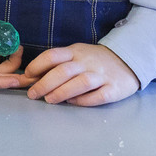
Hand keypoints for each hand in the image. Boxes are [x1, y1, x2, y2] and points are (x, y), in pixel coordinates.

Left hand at [25, 43, 142, 105]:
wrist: (127, 60)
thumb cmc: (93, 60)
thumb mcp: (76, 54)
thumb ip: (57, 63)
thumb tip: (31, 76)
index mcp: (75, 52)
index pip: (53, 55)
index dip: (38, 65)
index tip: (27, 75)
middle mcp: (87, 62)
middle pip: (63, 71)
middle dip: (45, 83)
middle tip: (32, 94)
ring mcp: (102, 75)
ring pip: (80, 83)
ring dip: (62, 92)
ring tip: (49, 100)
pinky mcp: (114, 89)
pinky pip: (98, 96)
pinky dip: (84, 101)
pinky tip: (72, 103)